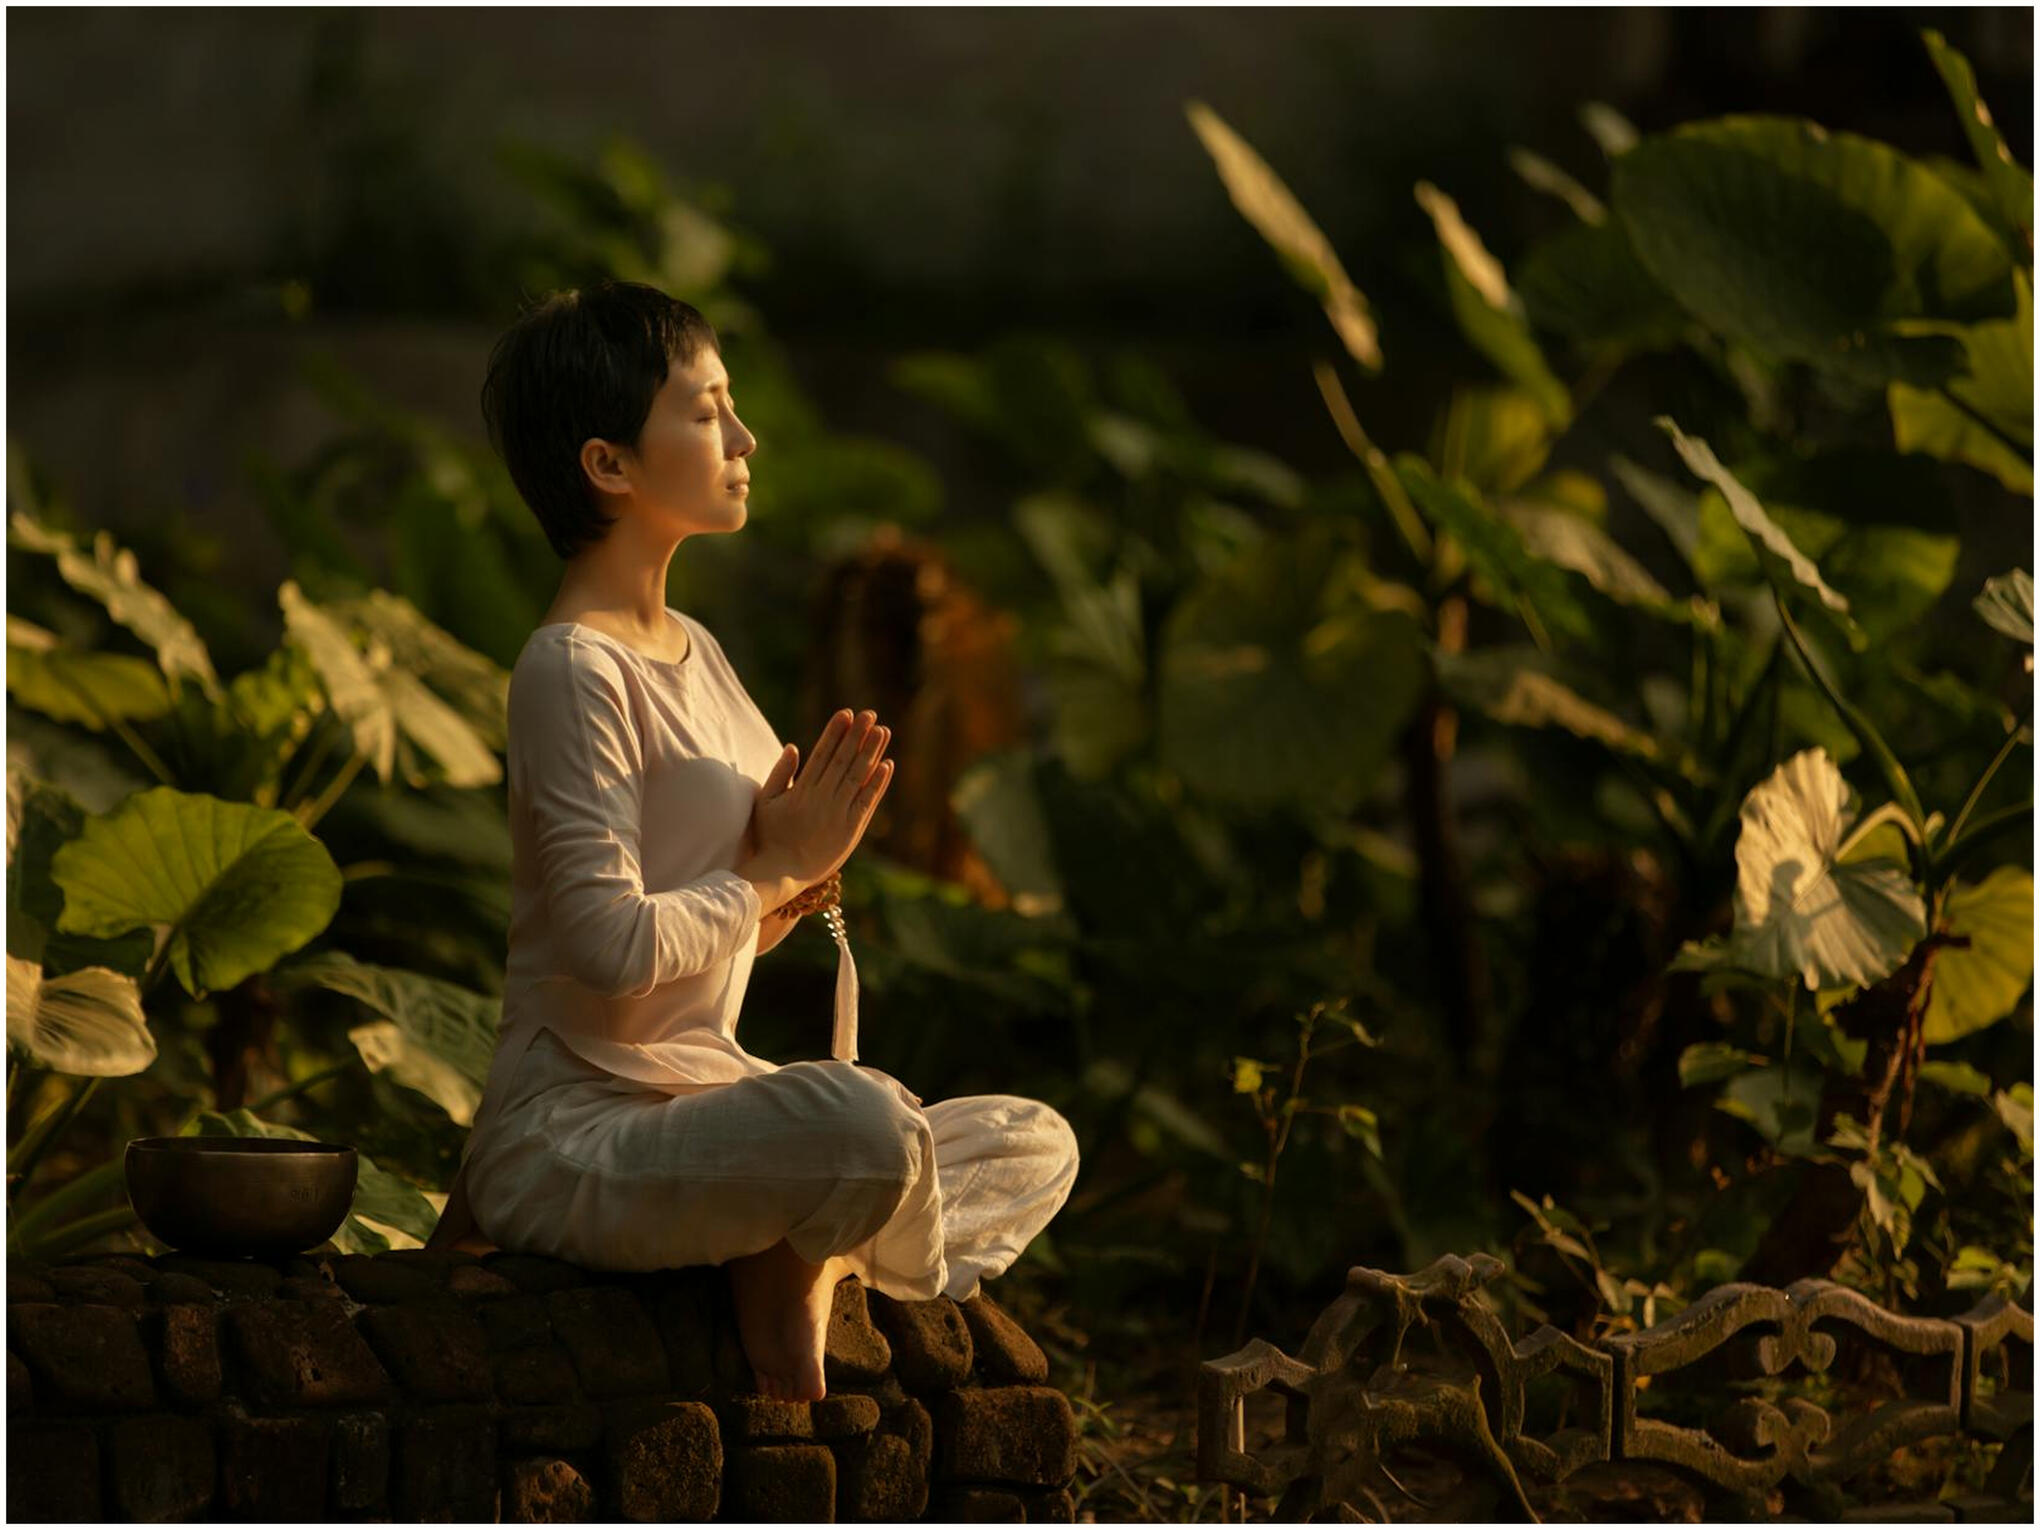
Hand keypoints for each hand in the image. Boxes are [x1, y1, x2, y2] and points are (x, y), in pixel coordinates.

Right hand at [750, 709, 893, 884]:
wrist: (783, 873)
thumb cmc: (770, 837)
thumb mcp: (766, 802)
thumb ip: (780, 774)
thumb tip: (793, 746)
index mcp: (801, 790)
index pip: (822, 754)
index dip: (835, 733)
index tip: (846, 714)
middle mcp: (822, 798)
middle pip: (843, 760)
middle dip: (857, 735)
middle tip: (869, 714)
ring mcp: (838, 813)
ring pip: (858, 777)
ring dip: (871, 752)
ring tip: (882, 731)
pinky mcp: (851, 829)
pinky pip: (867, 801)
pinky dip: (877, 783)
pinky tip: (887, 764)